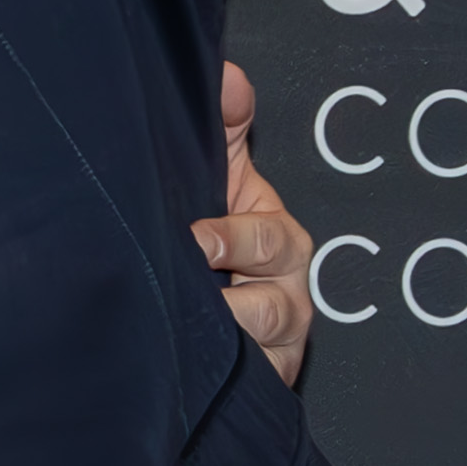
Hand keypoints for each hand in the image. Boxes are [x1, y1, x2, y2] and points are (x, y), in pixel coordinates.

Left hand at [195, 59, 314, 387]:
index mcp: (281, 242)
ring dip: (218, 341)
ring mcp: (274, 345)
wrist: (202, 301)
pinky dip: (215, 380)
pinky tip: (181, 370)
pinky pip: (245, 388)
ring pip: (256, 351)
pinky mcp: (257, 386)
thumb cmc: (214, 234)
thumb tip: (229, 77)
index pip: (271, 239)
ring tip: (179, 332)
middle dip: (228, 301)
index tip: (194, 239)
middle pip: (272, 304)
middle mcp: (286, 295)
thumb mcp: (220, 173)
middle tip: (183, 290)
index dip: (232, 239)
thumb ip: (224, 124)